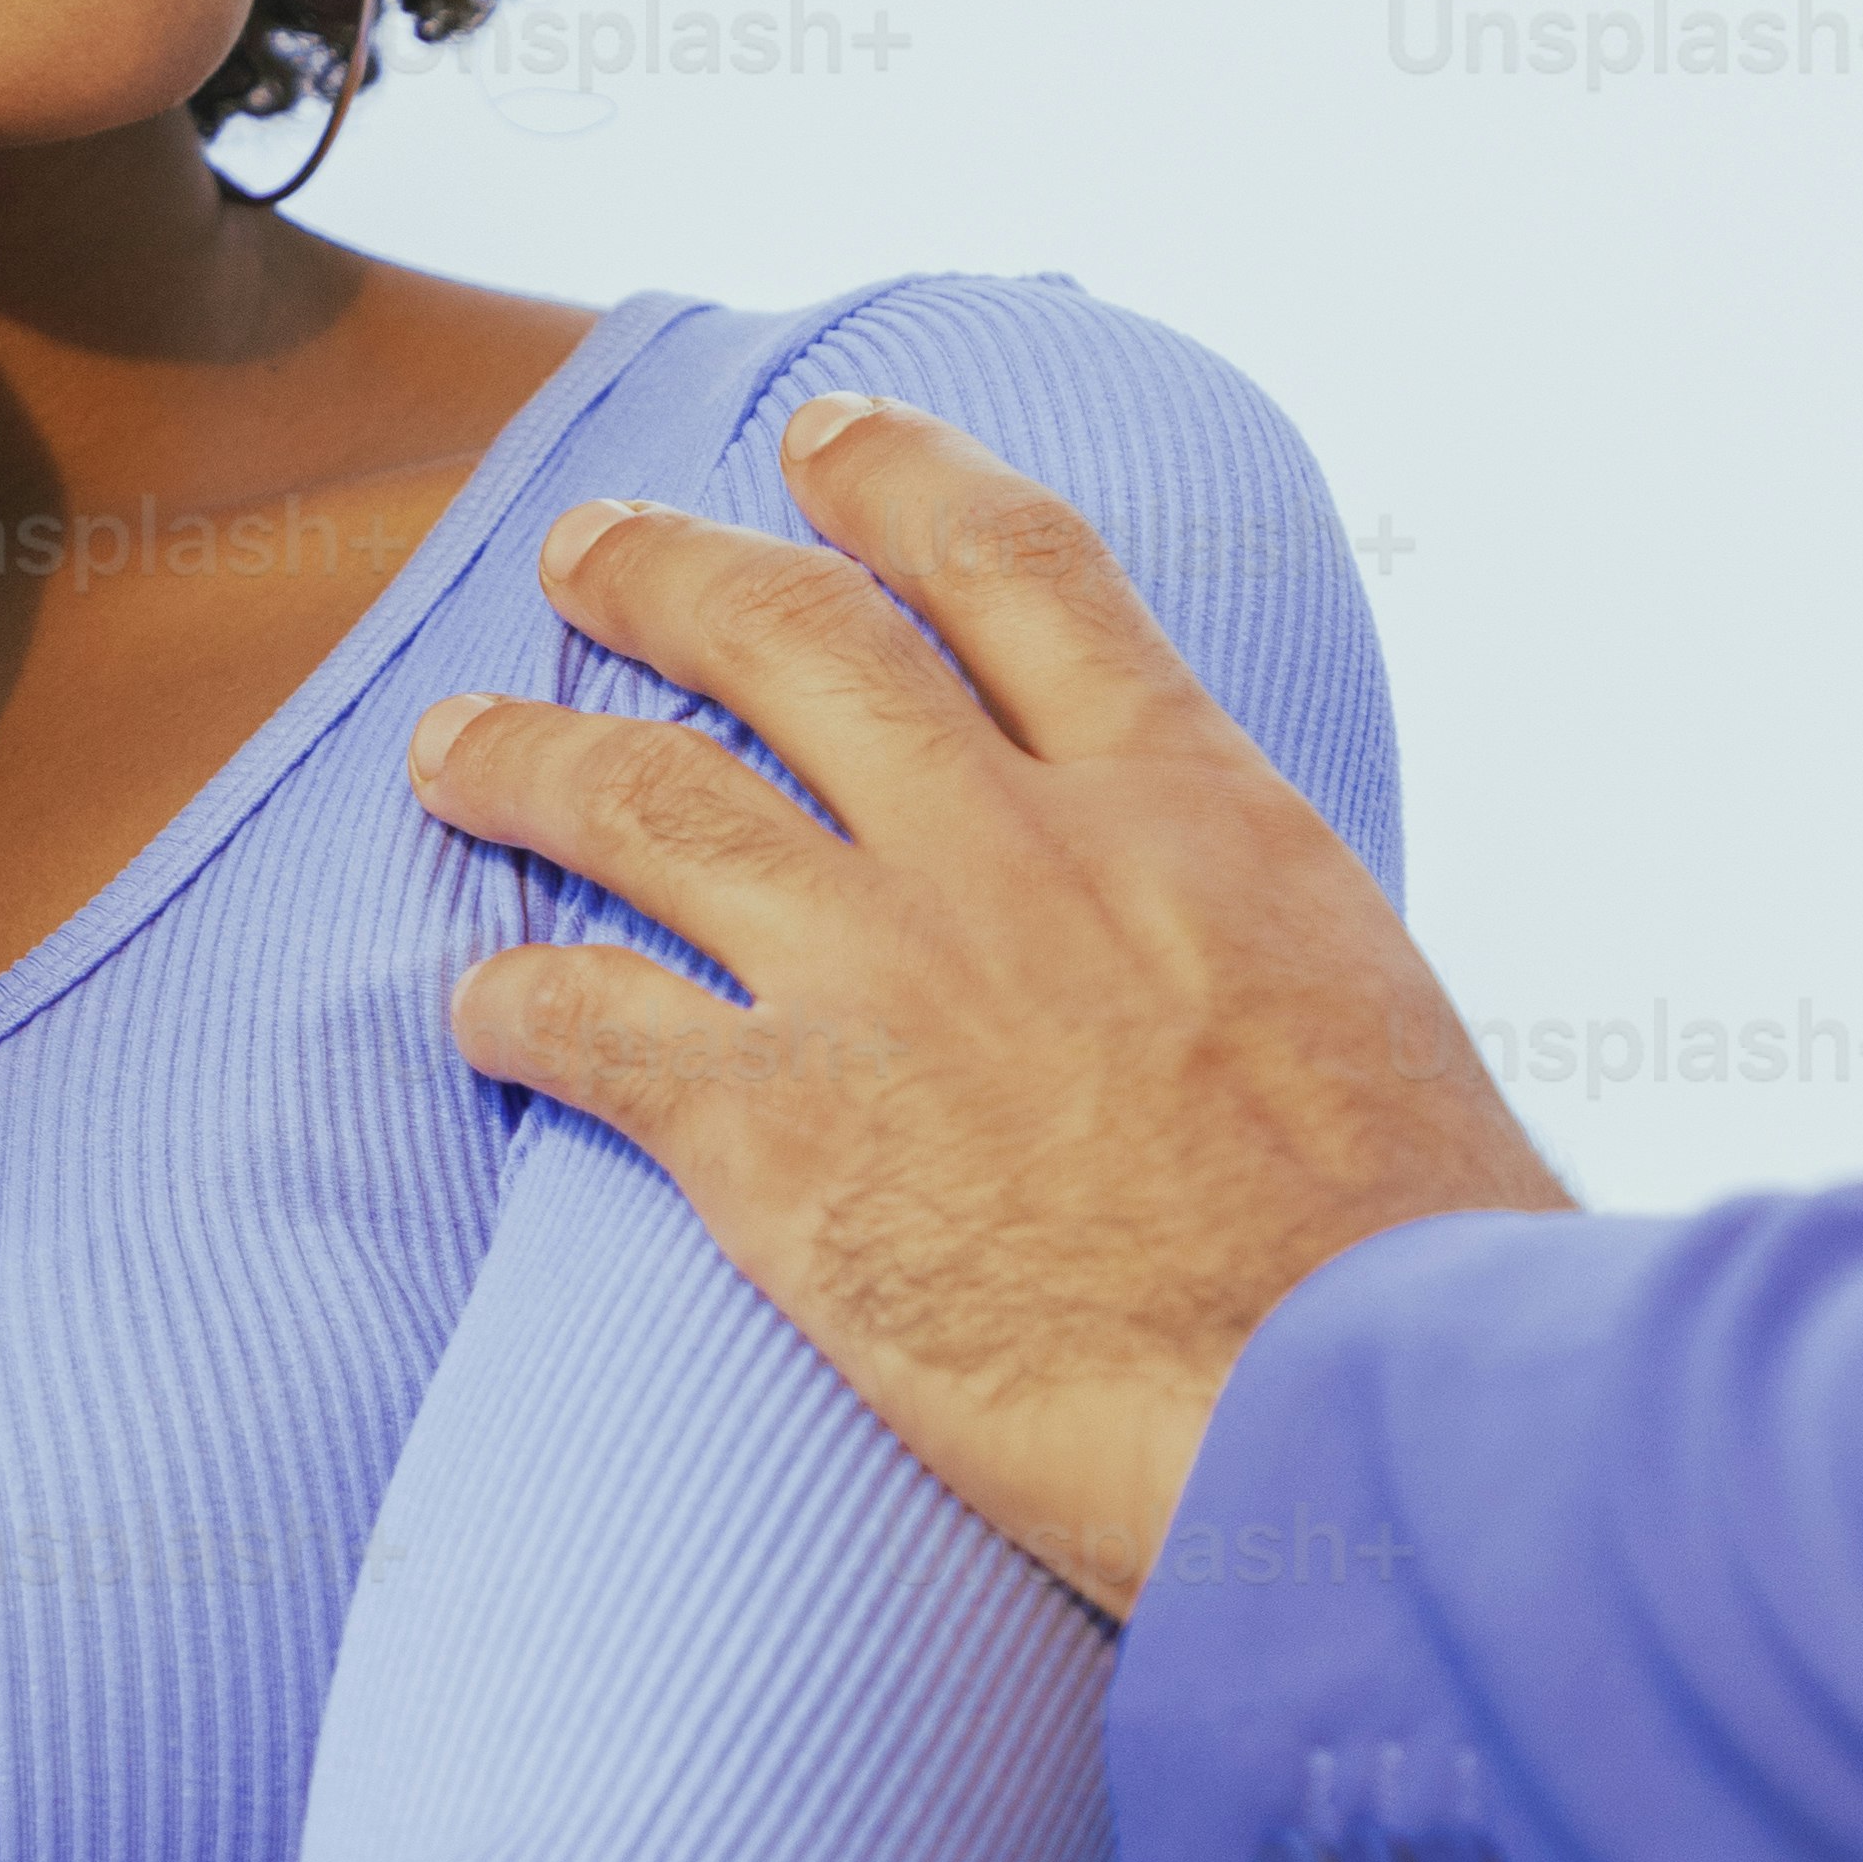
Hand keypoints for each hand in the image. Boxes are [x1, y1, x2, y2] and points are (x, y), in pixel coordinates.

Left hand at [408, 396, 1567, 1615]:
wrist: (1356, 1424)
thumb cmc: (1408, 1270)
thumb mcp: (1367, 1003)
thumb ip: (1247, 925)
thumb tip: (1222, 943)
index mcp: (1186, 801)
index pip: (1015, 565)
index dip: (896, 477)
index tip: (820, 437)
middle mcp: (1015, 849)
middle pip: (791, 637)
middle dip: (662, 574)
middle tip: (581, 554)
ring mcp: (884, 978)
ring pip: (645, 797)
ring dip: (527, 756)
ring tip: (454, 748)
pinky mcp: (780, 1136)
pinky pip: (590, 1025)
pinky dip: (513, 1003)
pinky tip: (480, 1011)